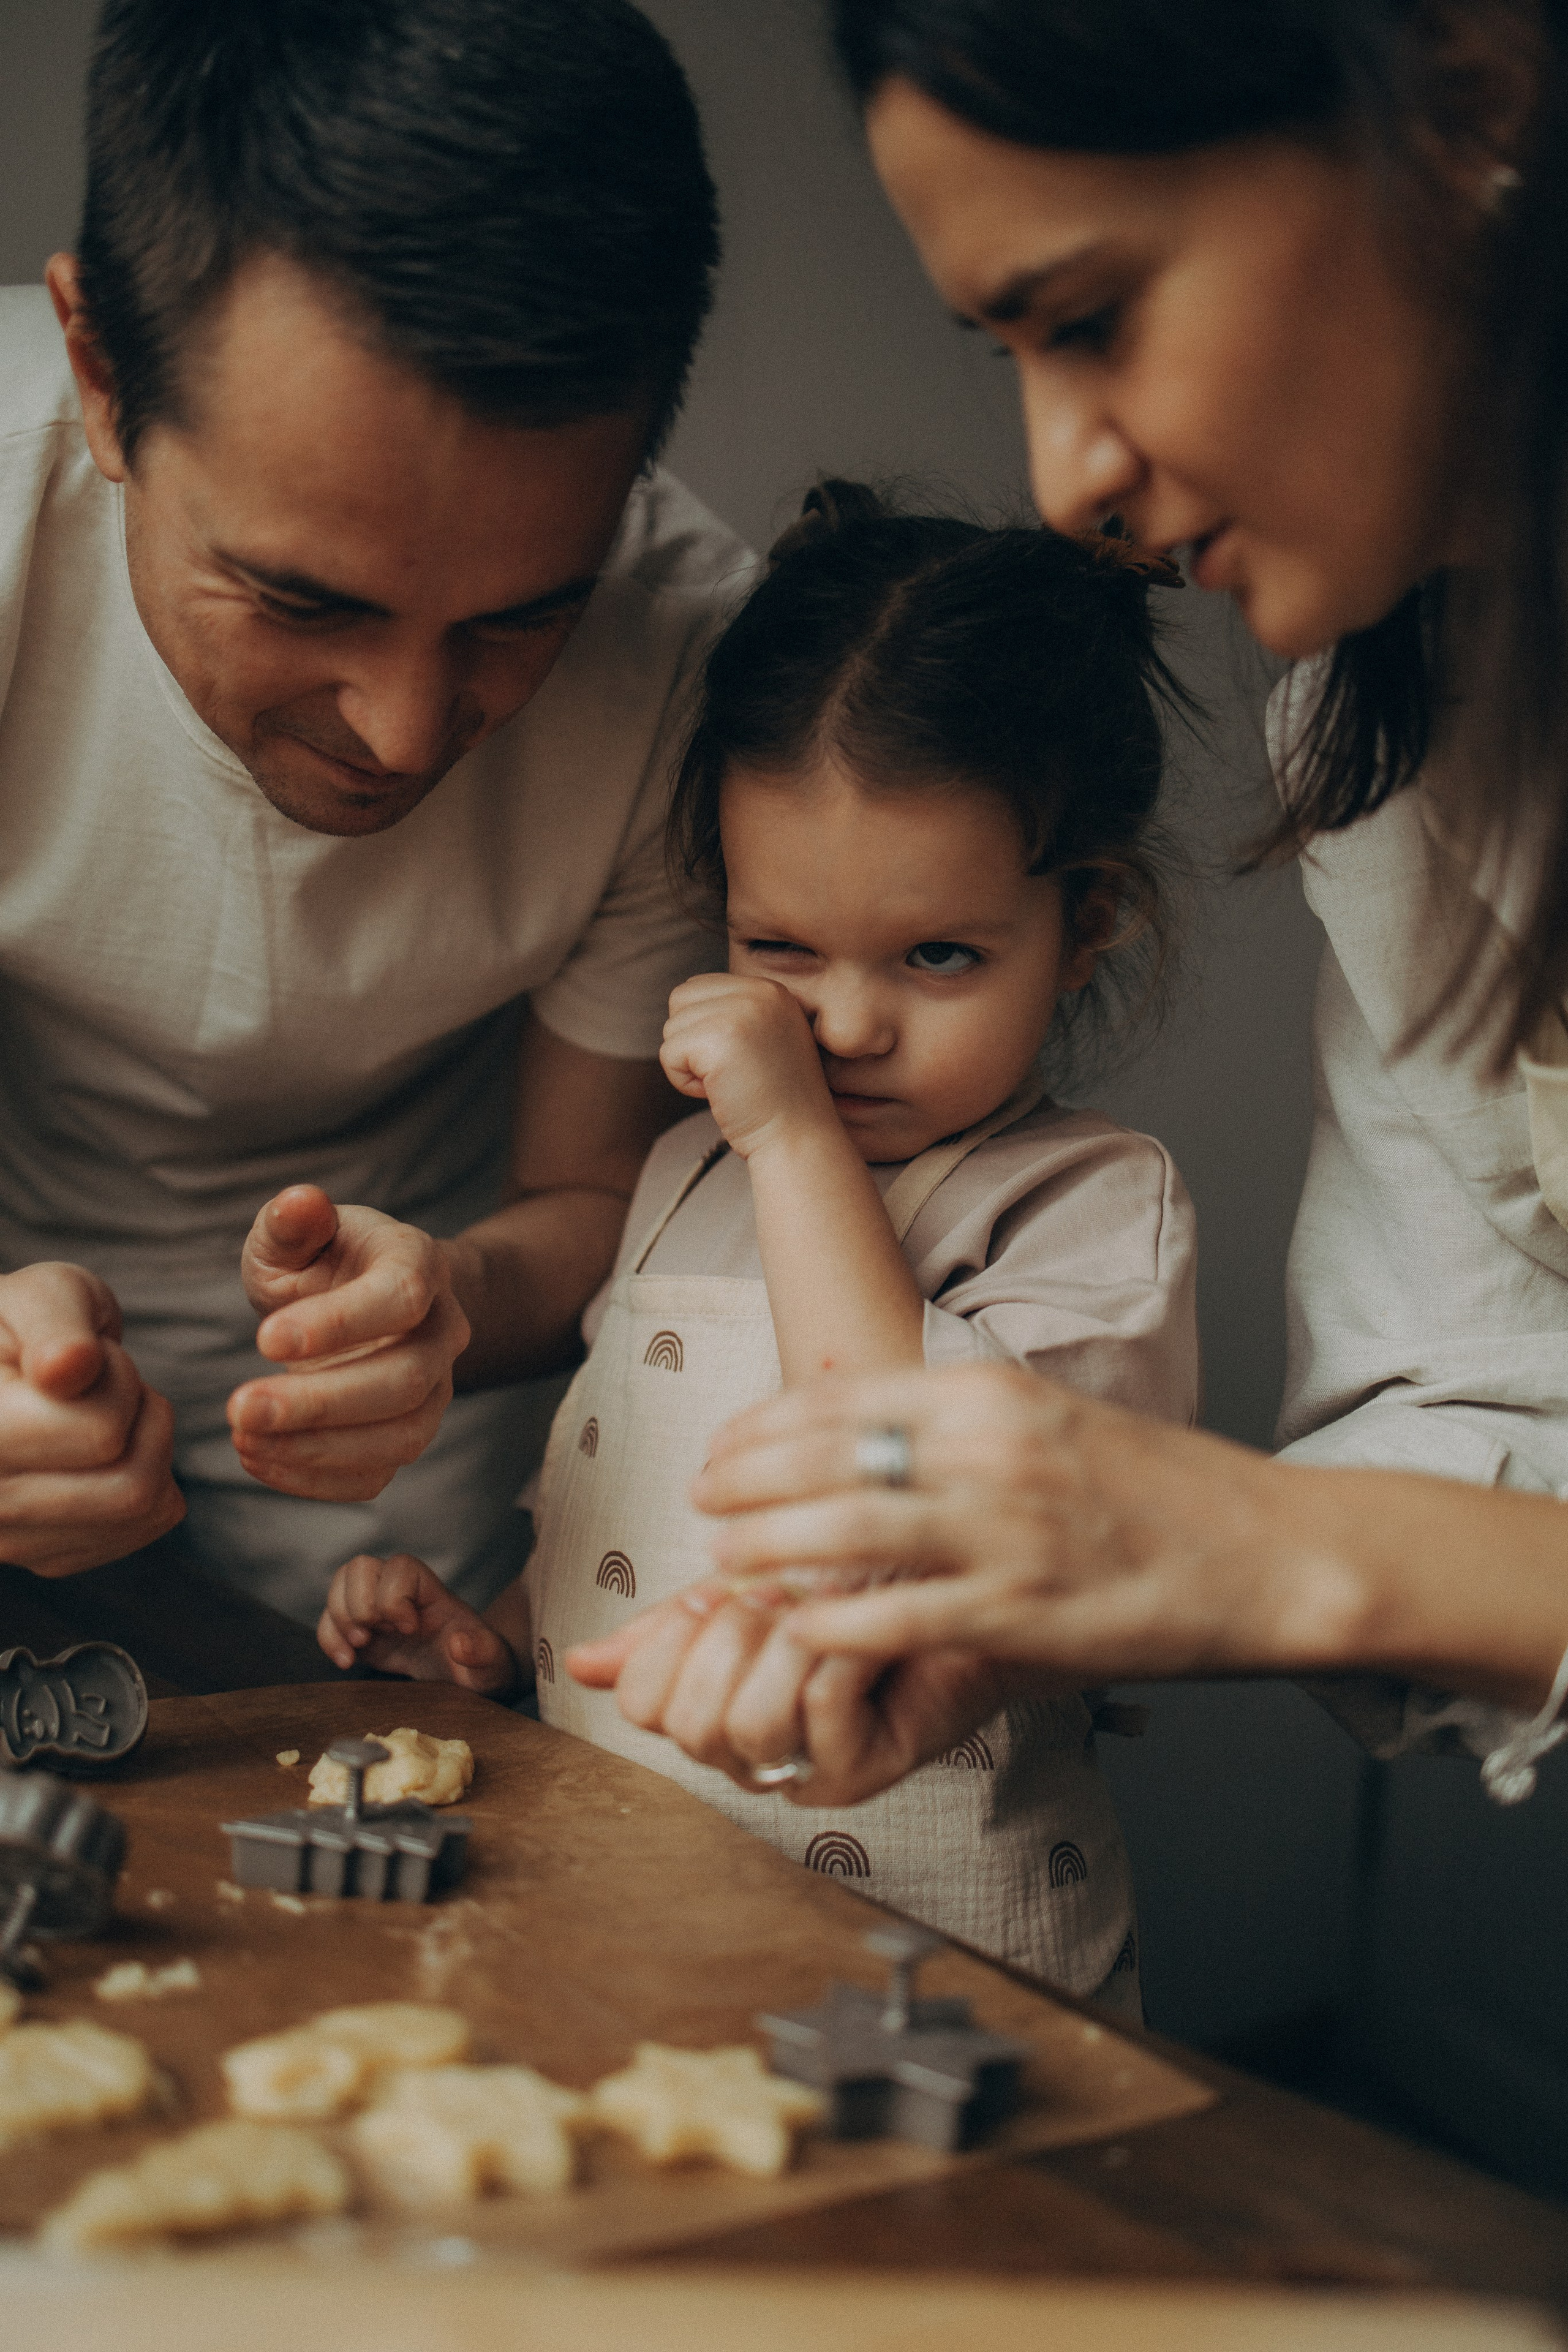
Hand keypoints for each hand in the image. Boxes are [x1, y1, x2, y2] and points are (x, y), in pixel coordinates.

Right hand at [0, 1262, 183, 1575]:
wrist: (2, 1368)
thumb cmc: (24, 1326)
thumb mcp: (41, 1294)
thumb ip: (54, 1322)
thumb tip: (66, 1368)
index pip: (102, 1433)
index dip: (117, 1378)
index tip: (83, 1355)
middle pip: (131, 1487)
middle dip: (142, 1414)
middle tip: (103, 1383)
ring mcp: (10, 1543)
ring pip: (142, 1512)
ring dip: (147, 1445)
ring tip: (103, 1410)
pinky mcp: (46, 1558)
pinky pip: (143, 1527)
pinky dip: (148, 1477)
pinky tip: (103, 1449)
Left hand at [229, 1187, 470, 1501]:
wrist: (359, 1298)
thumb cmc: (322, 1258)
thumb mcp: (296, 1231)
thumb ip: (292, 1221)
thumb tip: (300, 1202)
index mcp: (419, 1264)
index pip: (400, 1298)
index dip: (338, 1324)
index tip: (263, 1340)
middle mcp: (442, 1331)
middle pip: (405, 1381)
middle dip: (320, 1404)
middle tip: (239, 1408)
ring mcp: (434, 1390)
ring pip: (403, 1437)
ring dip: (317, 1450)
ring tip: (243, 1438)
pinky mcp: (407, 1434)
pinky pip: (378, 1475)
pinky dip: (316, 1480)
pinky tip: (258, 1458)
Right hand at [318, 1551, 518, 1694]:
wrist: (467, 1678)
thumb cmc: (480, 1666)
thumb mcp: (491, 1665)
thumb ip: (483, 1653)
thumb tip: (459, 1645)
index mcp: (431, 1592)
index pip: (401, 1567)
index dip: (394, 1596)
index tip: (409, 1630)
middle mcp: (400, 1592)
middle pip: (360, 1567)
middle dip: (358, 1605)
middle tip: (370, 1637)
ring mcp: (377, 1610)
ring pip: (340, 1585)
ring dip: (339, 1618)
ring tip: (358, 1647)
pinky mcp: (361, 1631)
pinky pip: (330, 1618)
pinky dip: (329, 1638)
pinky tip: (346, 1662)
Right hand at [566, 1579, 1038, 1804]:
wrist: (952, 1585)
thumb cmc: (851, 1586)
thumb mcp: (743, 1590)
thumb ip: (666, 1626)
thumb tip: (578, 1661)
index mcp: (713, 1709)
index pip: (644, 1707)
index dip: (668, 1645)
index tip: (708, 1596)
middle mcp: (752, 1753)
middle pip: (690, 1726)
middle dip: (726, 1641)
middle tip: (767, 1595)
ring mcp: (807, 1768)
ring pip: (752, 1726)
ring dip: (781, 1647)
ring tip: (812, 1607)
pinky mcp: (866, 1769)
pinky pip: (819, 1712)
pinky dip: (836, 1651)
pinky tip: (859, 1622)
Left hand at [660, 974, 834, 1158]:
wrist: (798, 1139)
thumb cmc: (777, 1101)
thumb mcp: (765, 1039)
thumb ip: (734, 1013)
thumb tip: (682, 1004)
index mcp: (771, 989)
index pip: (700, 986)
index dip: (703, 1029)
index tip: (735, 1060)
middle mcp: (759, 992)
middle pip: (681, 999)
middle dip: (691, 1040)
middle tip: (727, 1072)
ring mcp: (740, 1012)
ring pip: (672, 1027)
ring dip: (689, 1064)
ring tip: (728, 1083)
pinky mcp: (718, 1038)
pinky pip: (669, 1053)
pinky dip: (684, 1082)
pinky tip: (719, 1093)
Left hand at [691, 1363, 1364, 1682]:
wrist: (1272, 1551)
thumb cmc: (1161, 1491)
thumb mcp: (1050, 1423)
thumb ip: (961, 1426)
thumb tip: (868, 1437)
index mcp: (991, 1390)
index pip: (837, 1396)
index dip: (760, 1426)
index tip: (719, 1447)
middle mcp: (987, 1449)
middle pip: (821, 1458)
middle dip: (742, 1484)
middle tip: (698, 1506)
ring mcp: (1003, 1531)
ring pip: (842, 1535)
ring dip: (765, 1552)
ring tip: (723, 1565)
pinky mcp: (1021, 1611)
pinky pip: (894, 1617)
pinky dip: (830, 1624)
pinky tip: (793, 1630)